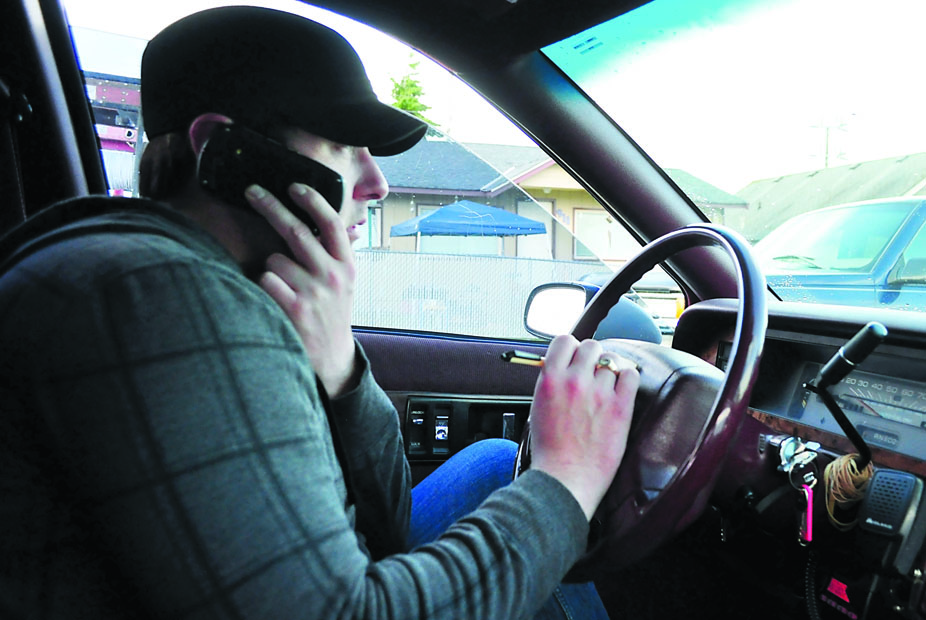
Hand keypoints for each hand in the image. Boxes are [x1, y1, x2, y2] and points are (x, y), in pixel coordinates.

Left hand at [245, 182, 358, 396]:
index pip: (332, 223)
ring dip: (270, 270)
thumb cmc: (332, 316)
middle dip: (270, 205)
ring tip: (283, 290)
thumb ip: (333, 254)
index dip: (313, 200)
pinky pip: (265, 281)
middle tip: (252, 191)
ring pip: (274, 260)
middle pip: (296, 230)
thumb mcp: (345, 284)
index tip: (294, 185)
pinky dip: (262, 287)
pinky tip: (274, 302)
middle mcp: (333, 277)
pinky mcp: (293, 310)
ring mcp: (313, 294)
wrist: (333, 361)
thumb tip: (318, 220)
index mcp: (347, 266)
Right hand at [528, 335, 638, 520]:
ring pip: (611, 360)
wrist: (565, 479)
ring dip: (609, 370)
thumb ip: (551, 383)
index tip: (575, 358)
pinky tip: (622, 389)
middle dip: (592, 357)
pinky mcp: (620, 407)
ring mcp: (599, 393)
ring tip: (607, 387)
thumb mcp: (538, 407)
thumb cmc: (550, 450)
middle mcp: (574, 381)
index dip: (571, 348)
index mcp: (550, 379)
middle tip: (592, 373)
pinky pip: (631, 375)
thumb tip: (564, 367)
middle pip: (591, 346)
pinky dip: (628, 378)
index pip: (565, 341)